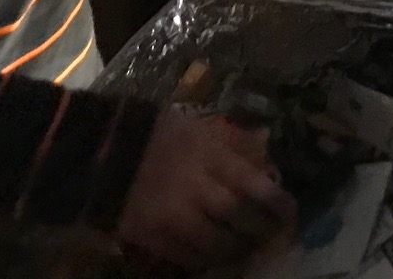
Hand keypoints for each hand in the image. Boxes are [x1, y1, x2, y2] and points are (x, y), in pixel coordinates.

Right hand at [116, 110, 296, 267]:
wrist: (101, 152)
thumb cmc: (155, 134)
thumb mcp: (199, 130)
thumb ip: (232, 146)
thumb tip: (266, 155)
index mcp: (209, 155)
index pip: (254, 183)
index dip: (277, 202)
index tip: (291, 212)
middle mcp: (195, 186)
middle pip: (239, 217)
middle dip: (261, 231)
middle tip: (274, 237)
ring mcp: (172, 215)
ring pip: (216, 244)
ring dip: (237, 251)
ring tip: (247, 251)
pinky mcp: (151, 236)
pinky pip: (187, 258)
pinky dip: (206, 261)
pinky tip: (214, 258)